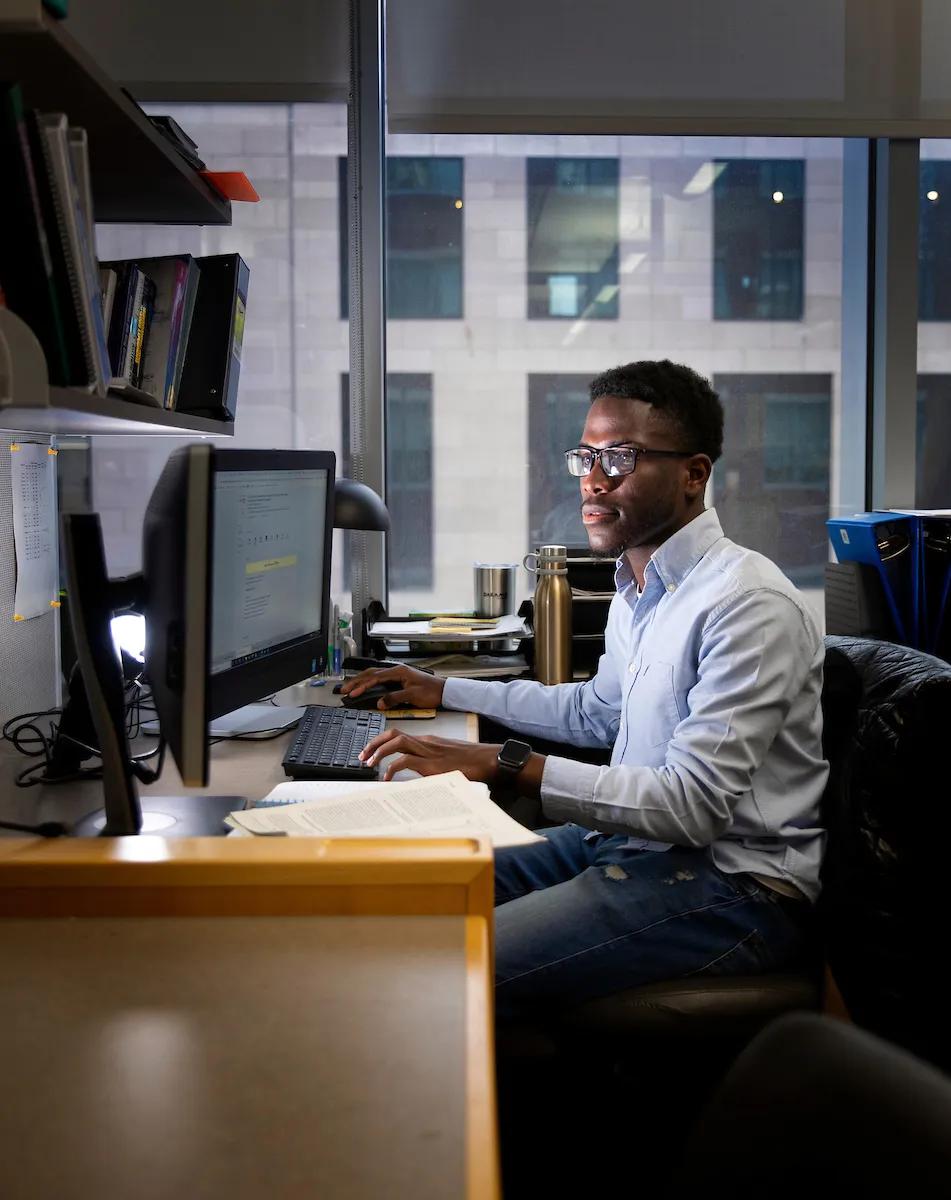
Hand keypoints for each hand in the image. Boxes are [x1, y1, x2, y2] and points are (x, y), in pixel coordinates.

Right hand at [339, 664, 445, 710]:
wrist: (444, 691)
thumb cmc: (431, 692)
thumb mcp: (413, 695)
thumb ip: (395, 698)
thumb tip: (379, 703)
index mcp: (398, 671)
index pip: (375, 678)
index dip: (362, 686)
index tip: (352, 694)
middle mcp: (396, 670)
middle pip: (371, 674)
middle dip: (356, 682)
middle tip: (344, 690)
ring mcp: (397, 674)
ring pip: (374, 676)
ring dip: (361, 682)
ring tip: (350, 688)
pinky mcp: (399, 680)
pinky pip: (380, 680)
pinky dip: (370, 683)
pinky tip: (365, 687)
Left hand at [359, 729, 500, 782]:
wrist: (486, 760)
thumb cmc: (470, 761)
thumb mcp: (445, 759)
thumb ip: (429, 762)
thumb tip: (414, 772)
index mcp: (427, 741)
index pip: (398, 734)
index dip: (381, 741)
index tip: (370, 751)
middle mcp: (425, 742)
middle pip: (393, 734)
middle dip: (374, 743)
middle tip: (363, 755)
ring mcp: (428, 751)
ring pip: (397, 742)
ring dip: (379, 752)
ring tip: (370, 763)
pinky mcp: (431, 763)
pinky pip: (406, 761)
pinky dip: (392, 768)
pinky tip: (387, 777)